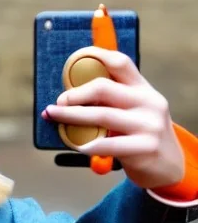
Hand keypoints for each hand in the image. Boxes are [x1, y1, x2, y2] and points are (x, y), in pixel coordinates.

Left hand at [43, 46, 184, 188]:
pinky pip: (108, 145)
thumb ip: (113, 102)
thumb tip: (69, 96)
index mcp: (144, 89)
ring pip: (102, 115)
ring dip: (71, 116)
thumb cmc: (140, 136)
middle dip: (75, 94)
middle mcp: (148, 102)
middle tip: (58, 101)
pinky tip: (77, 146)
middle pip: (104, 88)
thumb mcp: (135, 112)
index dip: (95, 56)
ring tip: (53, 116)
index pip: (120, 63)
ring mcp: (148, 125)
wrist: (169, 166)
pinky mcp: (144, 147)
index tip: (73, 60)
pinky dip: (88, 145)